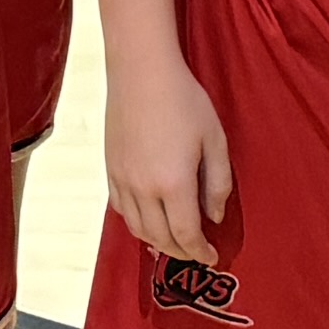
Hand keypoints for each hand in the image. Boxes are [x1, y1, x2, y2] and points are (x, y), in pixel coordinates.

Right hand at [103, 52, 232, 265]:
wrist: (141, 71)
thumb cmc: (184, 100)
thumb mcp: (214, 139)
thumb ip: (218, 183)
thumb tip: (214, 216)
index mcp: (174, 184)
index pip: (186, 234)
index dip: (200, 251)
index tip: (212, 257)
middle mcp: (144, 189)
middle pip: (161, 237)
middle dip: (181, 251)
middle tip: (197, 252)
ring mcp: (123, 180)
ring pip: (137, 228)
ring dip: (157, 242)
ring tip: (174, 241)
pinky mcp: (110, 169)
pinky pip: (120, 209)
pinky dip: (136, 223)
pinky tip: (148, 218)